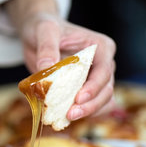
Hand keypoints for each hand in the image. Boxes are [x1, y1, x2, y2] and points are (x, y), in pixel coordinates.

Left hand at [5, 0, 116, 119]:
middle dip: (91, 105)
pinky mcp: (87, 89)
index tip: (78, 99)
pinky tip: (69, 118)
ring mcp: (96, 78)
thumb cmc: (45, 29)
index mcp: (100, 47)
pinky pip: (93, 106)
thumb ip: (47, 47)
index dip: (93, 87)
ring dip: (89, 112)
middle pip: (106, 89)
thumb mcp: (44, 31)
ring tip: (69, 117)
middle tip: (71, 114)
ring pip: (103, 101)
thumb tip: (47, 67)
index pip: (104, 70)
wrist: (39, 36)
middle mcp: (103, 63)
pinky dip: (84, 114)